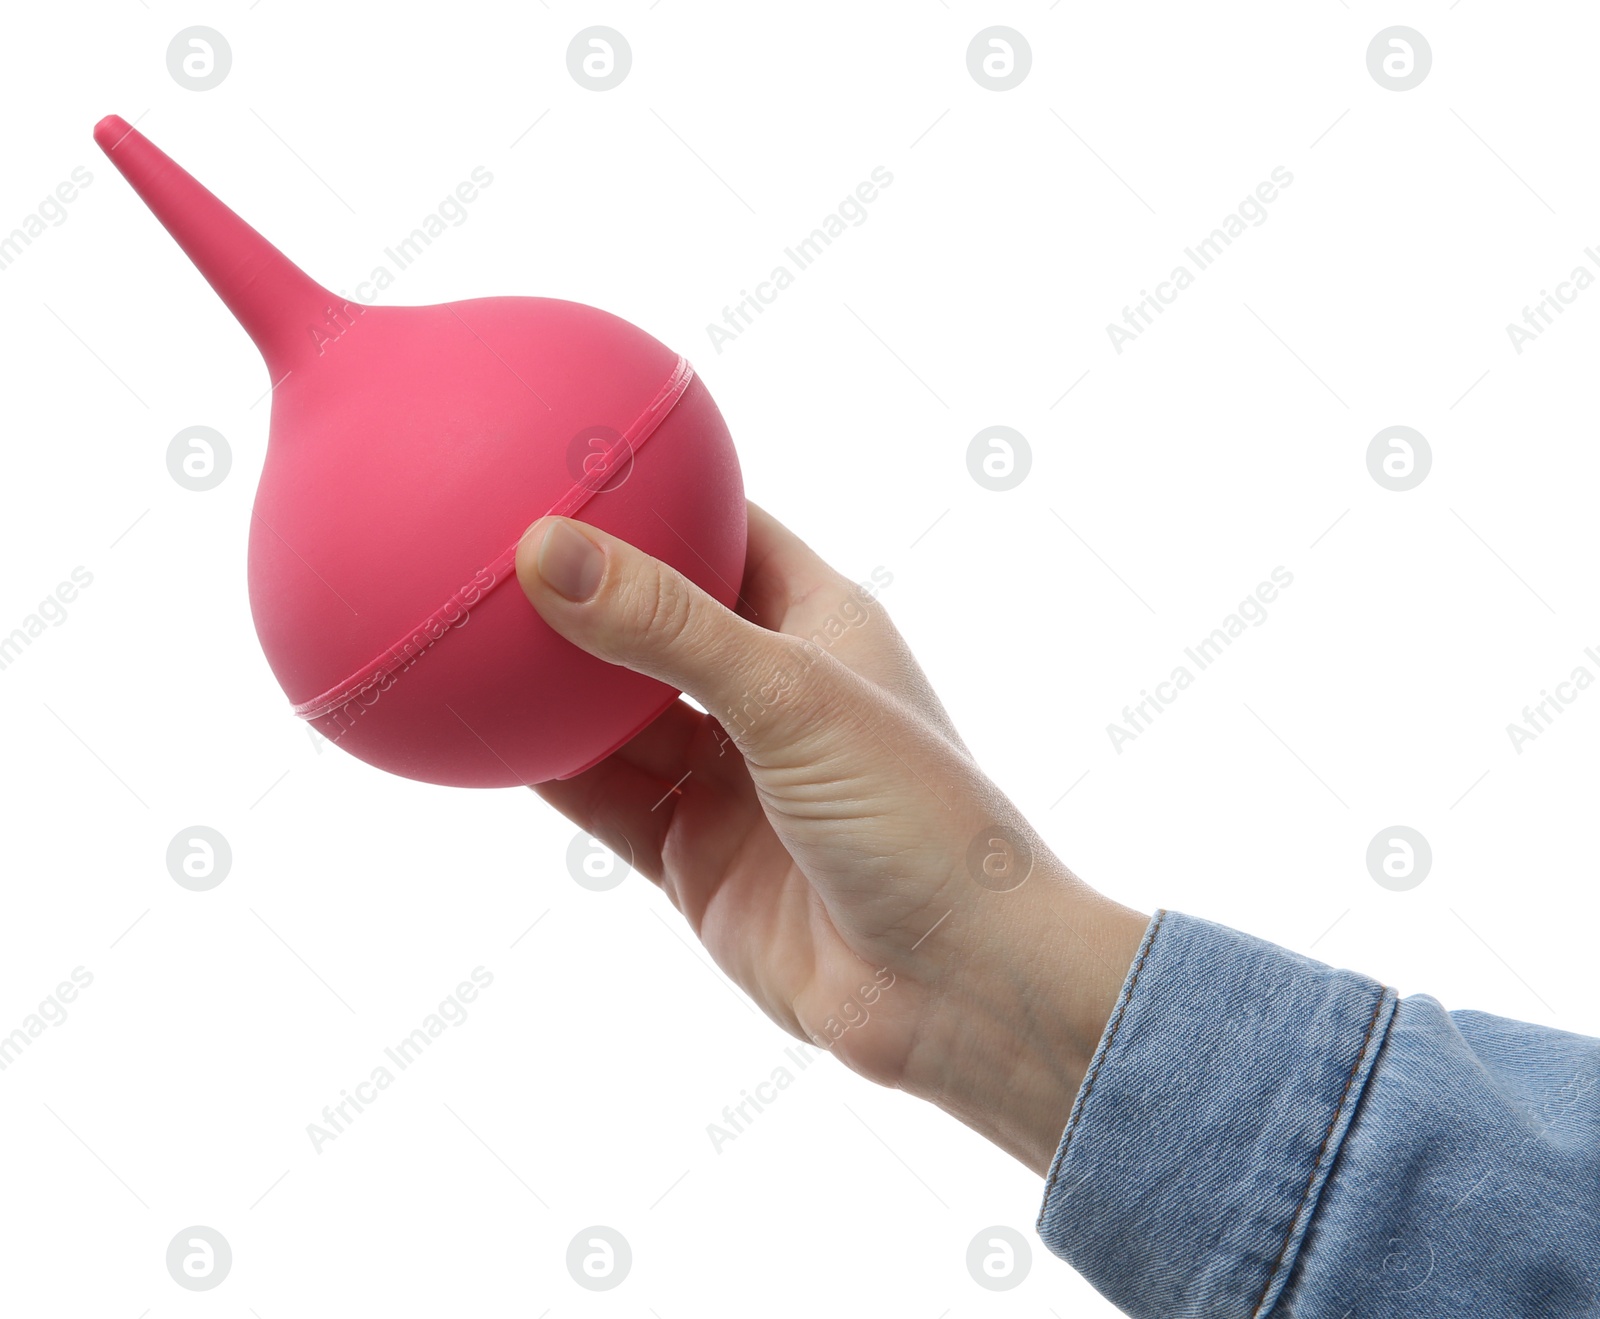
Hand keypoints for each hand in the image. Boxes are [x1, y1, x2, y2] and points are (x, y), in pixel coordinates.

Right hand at [516, 502, 1148, 1173]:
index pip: (730, 533)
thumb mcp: (793, 698)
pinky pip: (604, 801)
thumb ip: (669, 628)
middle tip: (484, 543)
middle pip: (657, 622)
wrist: (955, 989)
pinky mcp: (695, 856)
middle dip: (582, 591)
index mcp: (821, 626)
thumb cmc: (919, 820)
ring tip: (458, 628)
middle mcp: (772, 696)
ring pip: (618, 716)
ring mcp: (730, 779)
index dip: (660, 496)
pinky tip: (478, 736)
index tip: (570, 462)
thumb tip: (545, 549)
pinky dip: (546, 772)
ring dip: (552, 684)